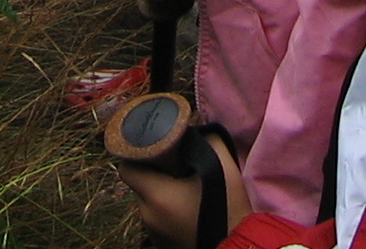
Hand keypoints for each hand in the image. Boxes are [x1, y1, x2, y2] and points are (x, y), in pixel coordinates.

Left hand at [114, 131, 246, 246]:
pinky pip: (157, 218)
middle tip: (174, 163)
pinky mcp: (161, 244)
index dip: (136, 153)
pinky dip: (165, 209)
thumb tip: (192, 129)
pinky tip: (186, 206)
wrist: (238, 248)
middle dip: (152, 171)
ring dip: (160, 191)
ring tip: (183, 185)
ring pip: (148, 202)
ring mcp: (153, 232)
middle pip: (139, 184)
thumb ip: (206, 139)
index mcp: (155, 195)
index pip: (127, 167)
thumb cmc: (227, 206)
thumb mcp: (222, 164)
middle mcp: (147, 215)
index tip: (153, 146)